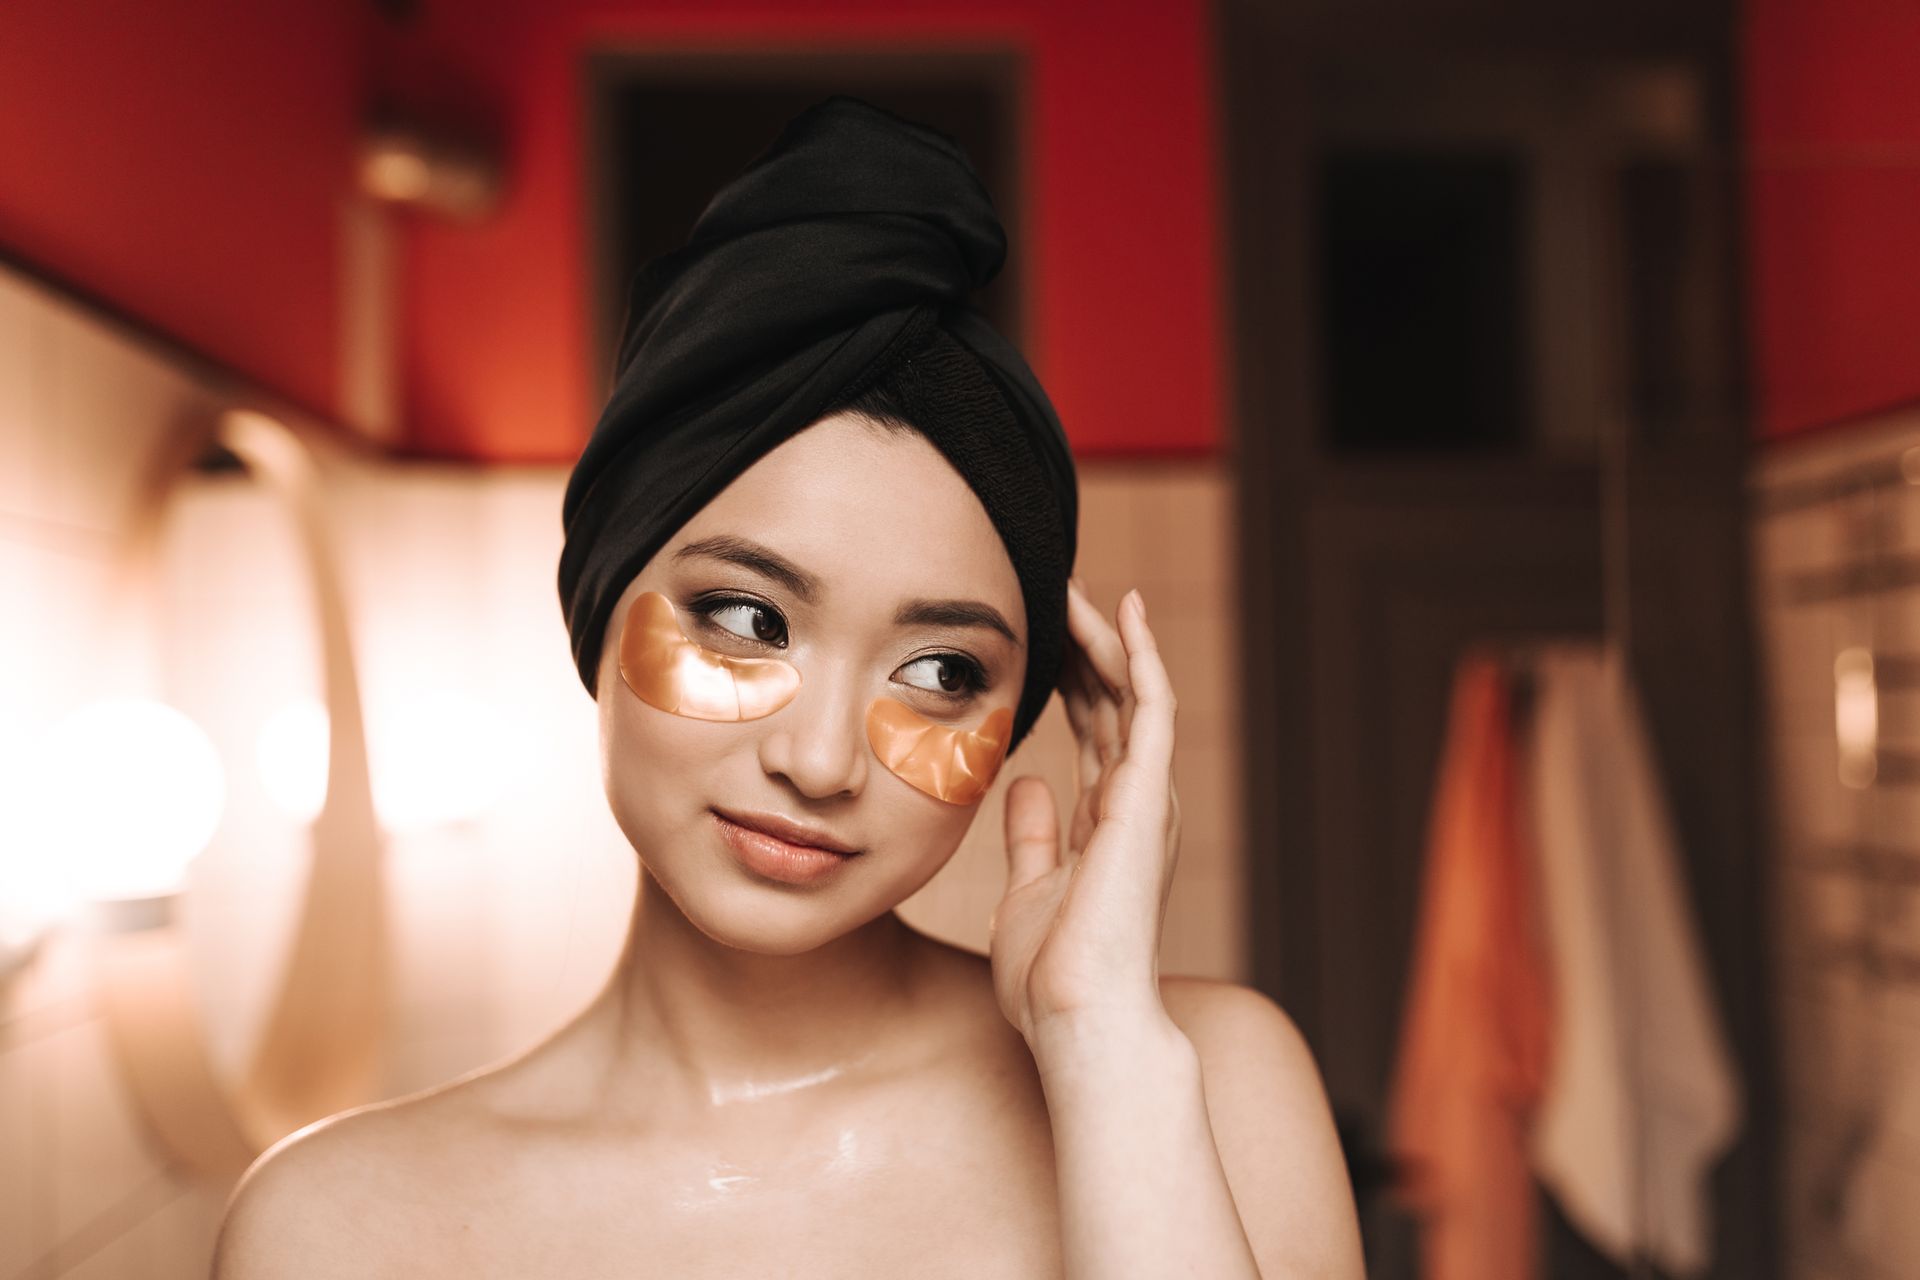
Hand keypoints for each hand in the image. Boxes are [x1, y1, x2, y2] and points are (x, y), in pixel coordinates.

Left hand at [989, 578, 1182, 1046]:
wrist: (1078, 1019)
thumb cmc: (1052, 978)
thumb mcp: (1026, 893)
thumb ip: (1033, 837)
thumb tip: (1026, 784)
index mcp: (1110, 821)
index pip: (1094, 727)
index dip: (1071, 676)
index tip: (1043, 630)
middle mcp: (1136, 801)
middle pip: (1112, 699)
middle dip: (1084, 642)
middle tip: (1053, 585)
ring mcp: (1148, 797)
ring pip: (1129, 691)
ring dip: (1102, 634)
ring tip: (1072, 581)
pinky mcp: (1150, 796)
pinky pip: (1150, 707)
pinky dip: (1140, 655)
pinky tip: (1122, 608)